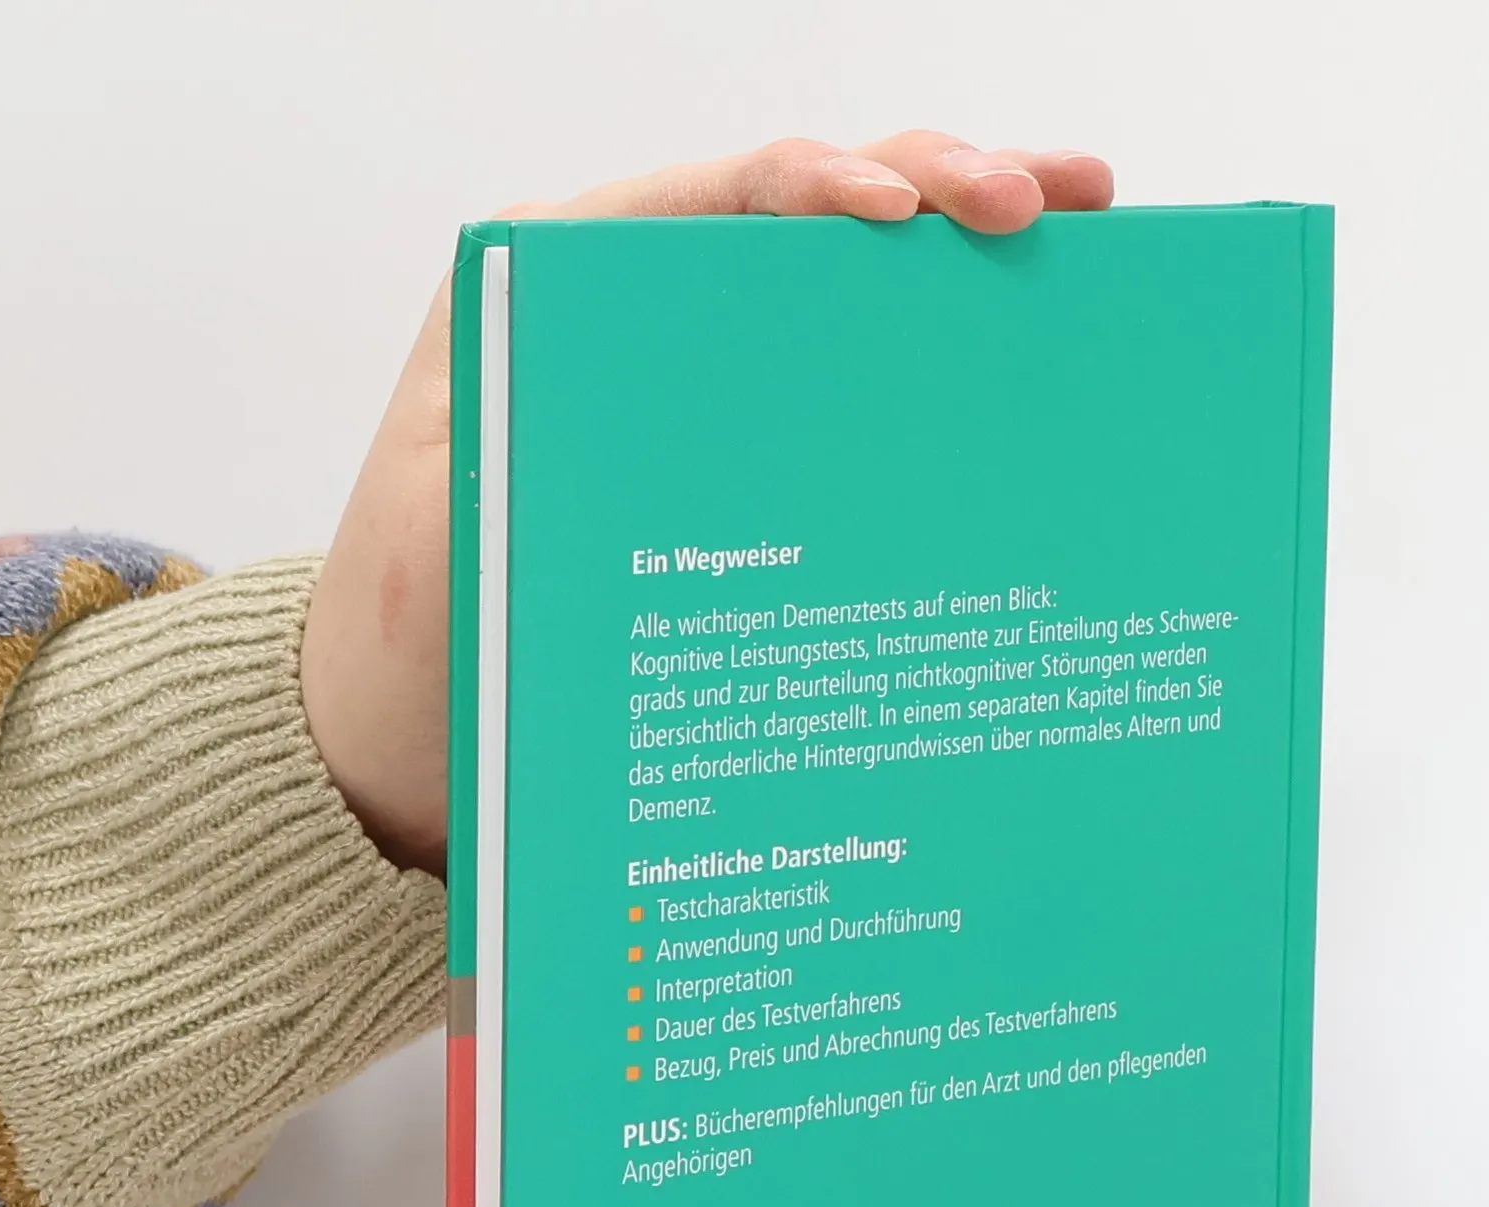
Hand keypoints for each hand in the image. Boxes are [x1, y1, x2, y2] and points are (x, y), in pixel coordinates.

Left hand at [300, 133, 1114, 873]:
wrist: (406, 738)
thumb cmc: (408, 639)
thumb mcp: (452, 542)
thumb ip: (529, 461)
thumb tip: (672, 424)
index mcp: (561, 291)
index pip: (719, 198)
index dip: (826, 185)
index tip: (905, 216)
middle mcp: (642, 317)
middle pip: (809, 223)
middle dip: (936, 188)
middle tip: (1052, 201)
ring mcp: (703, 390)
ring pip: (847, 297)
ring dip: (962, 261)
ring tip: (1082, 230)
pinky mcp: (743, 467)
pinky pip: (850, 397)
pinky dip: (938, 373)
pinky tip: (1023, 363)